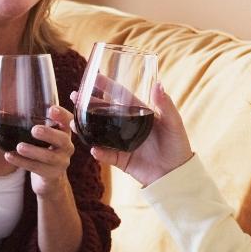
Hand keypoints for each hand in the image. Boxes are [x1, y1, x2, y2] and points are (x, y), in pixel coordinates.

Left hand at [6, 104, 75, 196]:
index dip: (61, 115)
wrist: (50, 176)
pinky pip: (37, 168)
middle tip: (34, 130)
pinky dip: (22, 162)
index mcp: (64, 132)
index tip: (51, 109)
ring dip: (33, 151)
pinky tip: (9, 156)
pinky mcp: (52, 174)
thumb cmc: (43, 148)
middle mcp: (66, 146)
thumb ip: (27, 123)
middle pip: (62, 139)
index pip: (67, 121)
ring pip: (49, 156)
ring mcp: (61, 161)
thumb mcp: (41, 136)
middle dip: (48, 134)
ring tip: (19, 147)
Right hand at [75, 83, 193, 186]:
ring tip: (73, 121)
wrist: (176, 174)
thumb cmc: (177, 145)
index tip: (94, 77)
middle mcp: (127, 126)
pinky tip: (94, 149)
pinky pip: (106, 154)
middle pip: (104, 112)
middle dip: (88, 104)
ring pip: (99, 132)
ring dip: (86, 127)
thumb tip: (158, 84)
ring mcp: (122, 142)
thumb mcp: (174, 123)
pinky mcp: (120, 159)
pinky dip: (99, 152)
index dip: (107, 86)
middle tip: (74, 95)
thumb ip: (165, 105)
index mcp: (139, 113)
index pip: (120, 96)